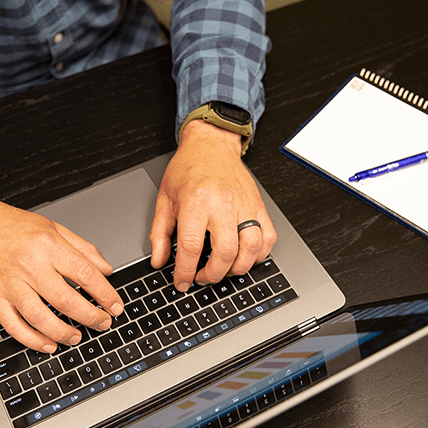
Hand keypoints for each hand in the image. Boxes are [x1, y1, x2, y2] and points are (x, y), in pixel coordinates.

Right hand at [0, 189, 123, 352]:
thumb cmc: (11, 225)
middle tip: (103, 323)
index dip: (105, 294)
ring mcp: (9, 283)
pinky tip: (48, 344)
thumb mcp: (53, 227)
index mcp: (47, 245)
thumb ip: (83, 249)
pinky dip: (33, 340)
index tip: (115, 306)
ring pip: (40, 317)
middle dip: (90, 316)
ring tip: (77, 336)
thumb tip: (106, 270)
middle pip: (66, 299)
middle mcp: (29, 264)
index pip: (85, 274)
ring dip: (63, 332)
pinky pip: (14, 326)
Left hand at [150, 120, 276, 290]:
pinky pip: (268, 236)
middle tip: (203, 277)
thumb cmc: (188, 169)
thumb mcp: (164, 200)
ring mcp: (245, 205)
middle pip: (225, 252)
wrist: (211, 145)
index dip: (186, 271)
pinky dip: (259, 253)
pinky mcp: (258, 205)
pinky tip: (245, 256)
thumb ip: (159, 233)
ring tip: (224, 269)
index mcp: (196, 202)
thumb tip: (159, 261)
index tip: (181, 282)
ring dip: (238, 267)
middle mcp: (223, 204)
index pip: (192, 247)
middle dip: (213, 274)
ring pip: (251, 247)